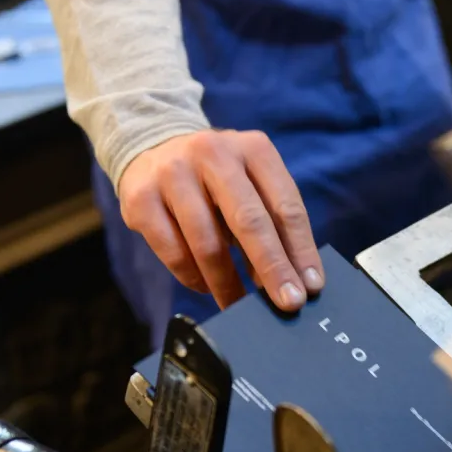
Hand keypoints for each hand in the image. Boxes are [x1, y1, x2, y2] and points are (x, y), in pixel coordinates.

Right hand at [118, 129, 323, 310]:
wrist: (152, 145)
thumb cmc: (215, 178)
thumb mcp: (250, 184)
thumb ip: (271, 222)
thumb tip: (291, 280)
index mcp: (252, 148)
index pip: (285, 205)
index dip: (300, 249)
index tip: (311, 287)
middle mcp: (213, 153)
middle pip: (249, 220)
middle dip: (272, 268)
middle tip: (288, 304)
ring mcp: (172, 174)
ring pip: (207, 242)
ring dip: (228, 283)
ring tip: (240, 306)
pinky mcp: (140, 198)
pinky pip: (173, 252)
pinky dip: (193, 277)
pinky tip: (205, 286)